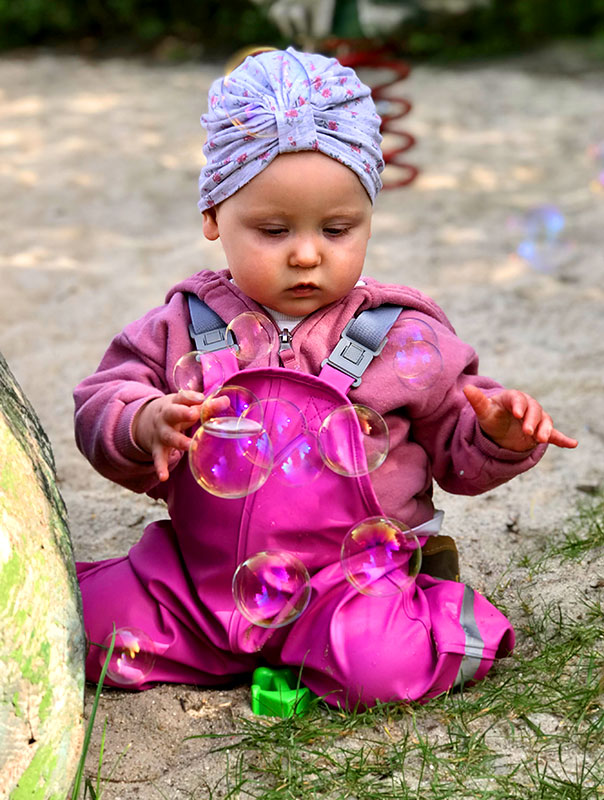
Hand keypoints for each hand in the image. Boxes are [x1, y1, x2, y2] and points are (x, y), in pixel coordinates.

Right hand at [132, 390, 227, 481]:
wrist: (147, 421)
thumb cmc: (177, 411)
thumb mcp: (188, 405)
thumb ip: (207, 405)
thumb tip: (226, 401)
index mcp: (175, 403)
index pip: (182, 398)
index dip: (191, 397)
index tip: (201, 399)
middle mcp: (166, 417)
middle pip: (173, 413)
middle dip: (182, 413)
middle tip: (194, 414)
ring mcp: (161, 433)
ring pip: (169, 436)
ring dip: (179, 441)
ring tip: (189, 446)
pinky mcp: (158, 448)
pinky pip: (158, 458)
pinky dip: (160, 467)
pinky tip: (163, 477)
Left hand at [463, 385, 577, 451]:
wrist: (500, 430)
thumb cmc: (492, 417)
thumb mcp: (484, 412)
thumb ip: (477, 401)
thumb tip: (467, 389)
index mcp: (513, 398)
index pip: (517, 399)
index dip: (519, 405)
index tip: (518, 414)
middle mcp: (528, 406)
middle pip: (534, 410)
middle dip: (532, 421)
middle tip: (527, 432)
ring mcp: (536, 419)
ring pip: (545, 421)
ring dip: (545, 430)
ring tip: (541, 440)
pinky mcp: (542, 431)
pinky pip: (554, 434)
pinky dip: (563, 439)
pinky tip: (572, 444)